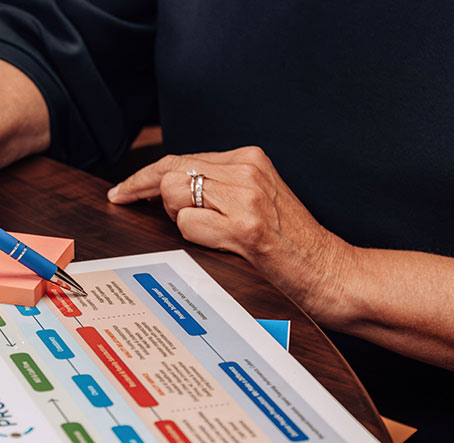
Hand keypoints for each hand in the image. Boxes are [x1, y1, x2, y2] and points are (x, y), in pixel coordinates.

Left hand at [107, 147, 356, 324]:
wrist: (331, 272)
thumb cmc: (289, 244)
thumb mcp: (254, 200)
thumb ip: (217, 187)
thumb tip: (163, 189)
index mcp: (248, 159)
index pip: (180, 158)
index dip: (143, 176)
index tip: (122, 190)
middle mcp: (246, 170)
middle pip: (169, 171)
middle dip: (143, 191)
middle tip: (129, 204)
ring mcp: (246, 197)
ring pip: (174, 194)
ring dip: (177, 218)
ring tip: (211, 233)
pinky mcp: (246, 228)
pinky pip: (188, 224)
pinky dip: (193, 237)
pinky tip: (221, 245)